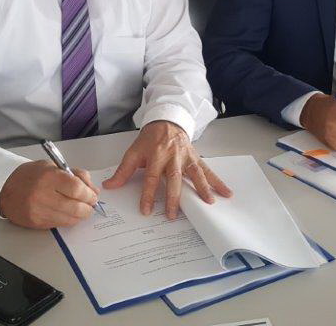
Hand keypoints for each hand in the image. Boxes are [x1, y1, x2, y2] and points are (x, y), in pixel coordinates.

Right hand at [0, 160, 98, 228]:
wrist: (5, 189)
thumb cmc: (31, 175)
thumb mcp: (52, 166)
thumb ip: (75, 175)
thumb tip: (93, 189)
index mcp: (49, 177)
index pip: (77, 189)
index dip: (89, 194)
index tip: (93, 194)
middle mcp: (43, 195)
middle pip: (76, 207)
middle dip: (88, 207)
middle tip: (90, 204)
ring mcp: (39, 211)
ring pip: (70, 219)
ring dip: (81, 215)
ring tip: (82, 208)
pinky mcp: (37, 223)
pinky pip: (60, 224)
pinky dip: (69, 220)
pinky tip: (69, 213)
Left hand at [102, 120, 231, 219]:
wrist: (167, 121)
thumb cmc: (150, 139)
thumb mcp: (134, 152)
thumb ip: (123, 171)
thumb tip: (109, 186)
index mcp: (156, 155)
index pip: (151, 178)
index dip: (148, 195)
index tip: (146, 211)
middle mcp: (173, 157)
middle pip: (174, 179)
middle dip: (174, 197)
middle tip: (173, 215)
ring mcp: (187, 157)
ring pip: (195, 174)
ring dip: (203, 188)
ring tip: (209, 203)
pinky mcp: (196, 158)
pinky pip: (208, 170)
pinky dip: (218, 182)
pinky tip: (226, 193)